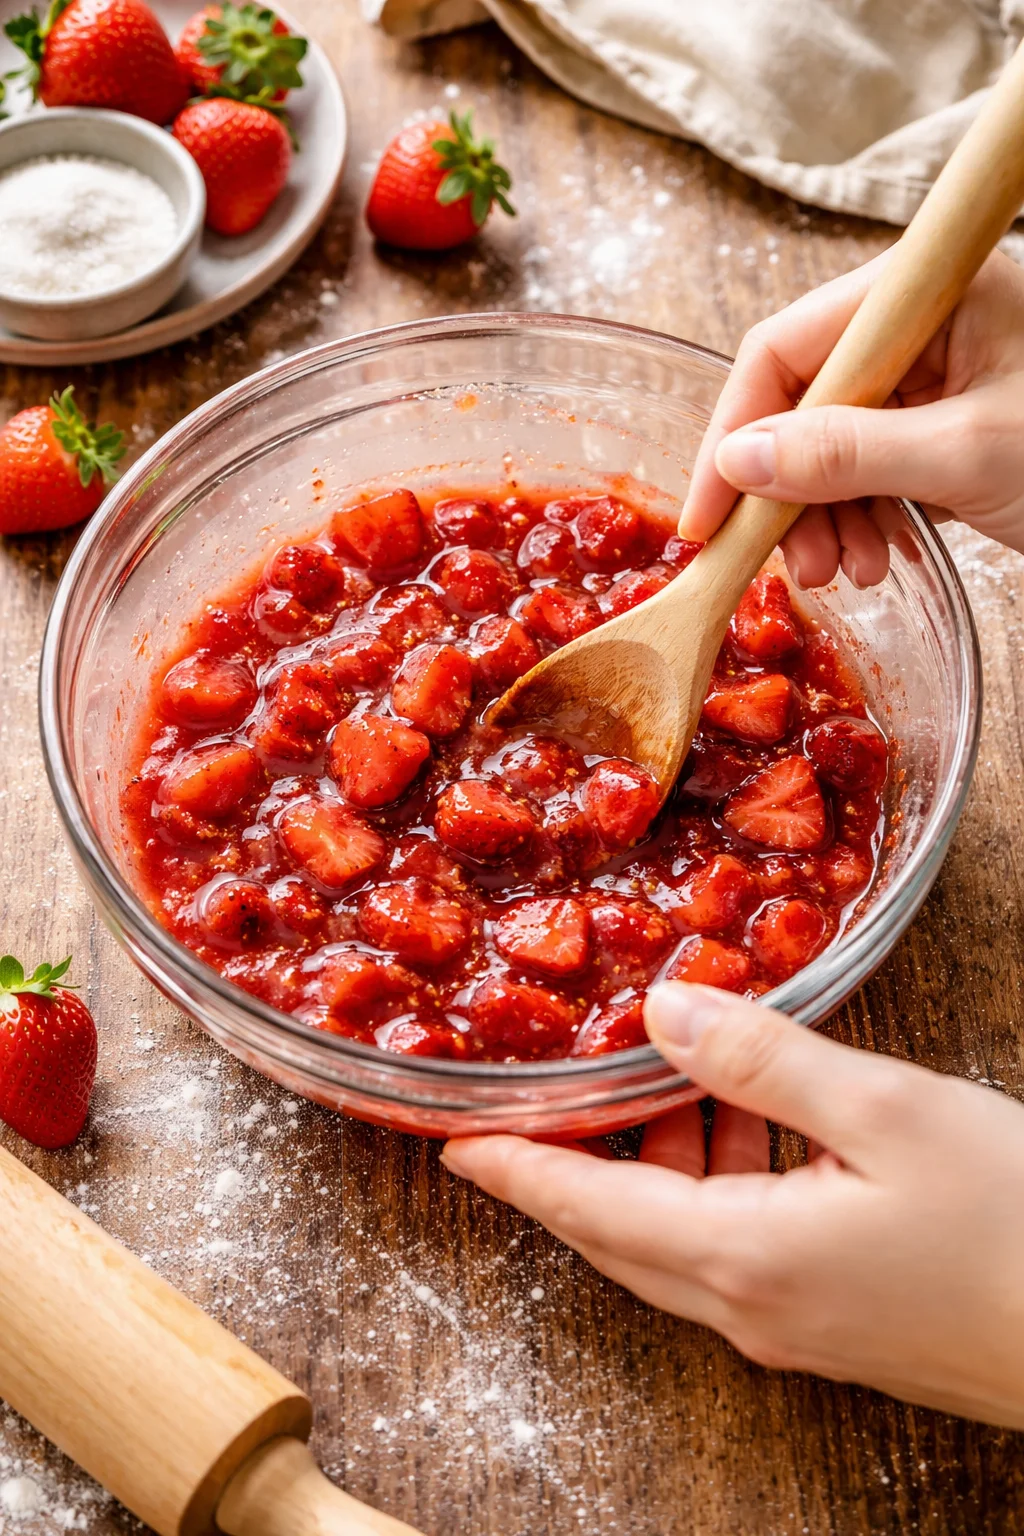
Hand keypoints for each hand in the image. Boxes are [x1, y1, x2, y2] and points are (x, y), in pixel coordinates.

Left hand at [442, 983, 1023, 1427]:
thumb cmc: (1016, 1224)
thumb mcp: (889, 1113)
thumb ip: (765, 1060)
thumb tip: (664, 1013)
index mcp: (741, 1257)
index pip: (586, 1209)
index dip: (515, 1169)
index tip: (452, 1142)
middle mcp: (749, 1308)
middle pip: (618, 1231)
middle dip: (571, 1163)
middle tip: (541, 1095)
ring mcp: (793, 1327)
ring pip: (679, 1239)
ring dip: (657, 1163)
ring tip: (665, 1078)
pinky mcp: (834, 1324)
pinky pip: (735, 1249)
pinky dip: (717, 1182)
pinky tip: (754, 1124)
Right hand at [681, 248, 1023, 585]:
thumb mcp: (963, 456)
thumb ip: (844, 455)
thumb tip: (739, 462)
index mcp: (930, 295)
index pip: (786, 348)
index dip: (733, 432)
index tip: (708, 516)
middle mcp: (925, 326)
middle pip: (804, 401)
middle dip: (788, 491)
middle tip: (792, 565)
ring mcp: (938, 376)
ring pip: (834, 443)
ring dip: (825, 516)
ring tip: (846, 574)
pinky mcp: (948, 424)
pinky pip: (874, 466)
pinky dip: (863, 517)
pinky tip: (878, 560)